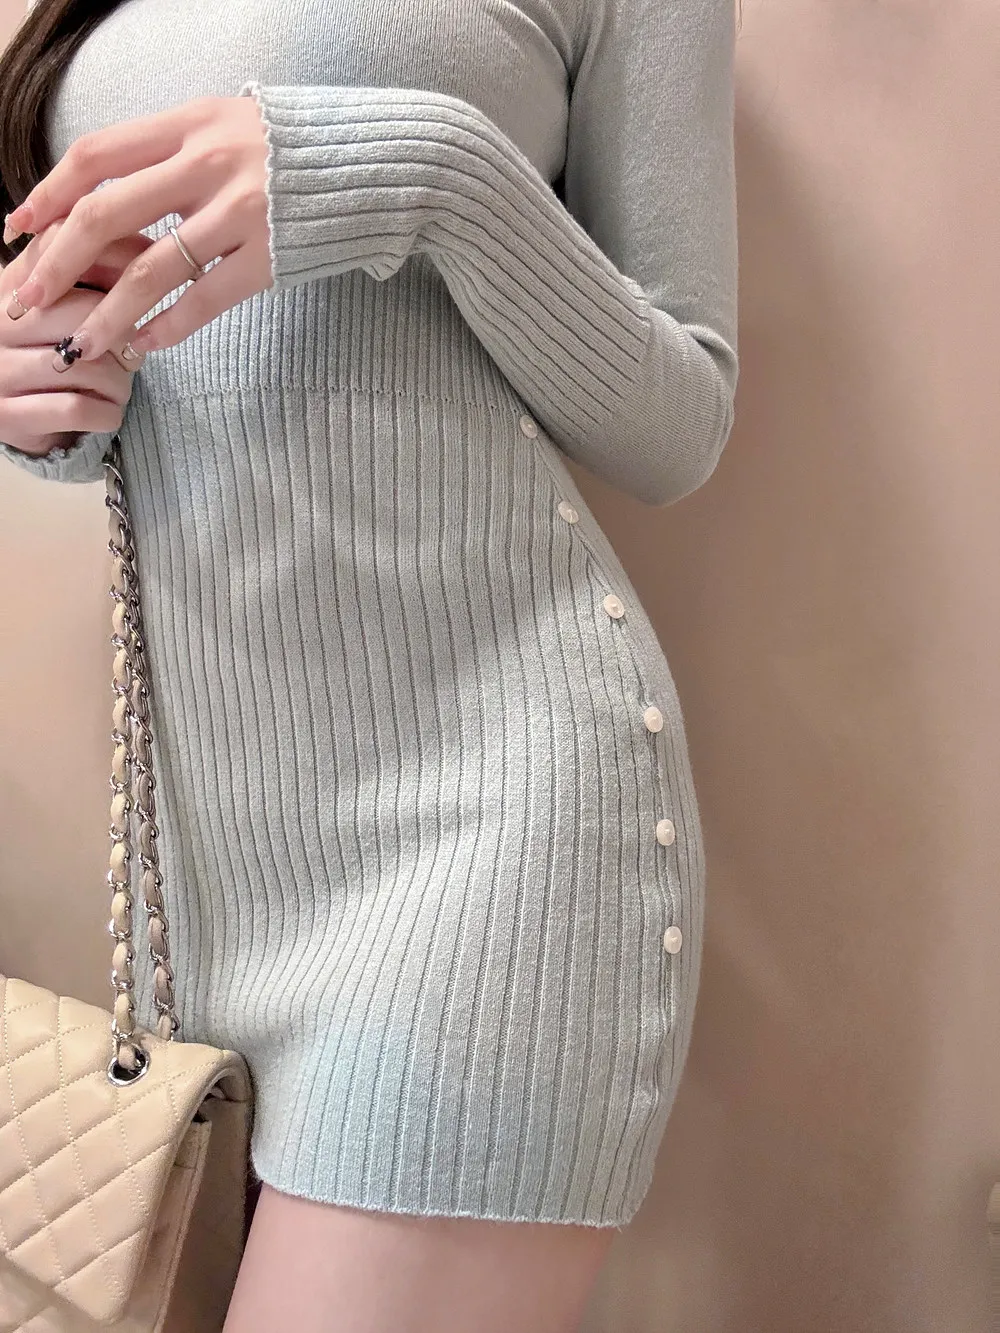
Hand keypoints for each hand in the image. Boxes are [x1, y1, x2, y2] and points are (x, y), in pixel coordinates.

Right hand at [0, 221, 147, 455]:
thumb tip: (150, 250)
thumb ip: (92, 277)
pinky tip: (110, 412)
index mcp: (11, 286)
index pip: (62, 246)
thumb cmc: (45, 354)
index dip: (116, 255)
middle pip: (85, 311)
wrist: (6, 413)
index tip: (150, 272)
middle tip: (133, 353)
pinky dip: (108, 413)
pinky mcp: (10, 416)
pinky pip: (77, 409)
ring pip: (87, 364)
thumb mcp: (58, 308)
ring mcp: (0, 370)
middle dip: (125, 335)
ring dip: (120, 381)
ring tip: (121, 386)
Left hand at [2, 94, 271, 366]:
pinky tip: (144, 346)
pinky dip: (167, 328)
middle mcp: (208, 164)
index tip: (17, 227)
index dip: (48, 193)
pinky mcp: (268, 259)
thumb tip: (114, 192)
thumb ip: (175, 154)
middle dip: (56, 261)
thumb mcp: (228, 127)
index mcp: (189, 124)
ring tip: (82, 344)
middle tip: (28, 297)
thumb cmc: (297, 151)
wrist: (378, 165)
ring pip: (150, 270)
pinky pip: (203, 300)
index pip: (97, 156)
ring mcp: (240, 214)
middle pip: (106, 213)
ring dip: (106, 313)